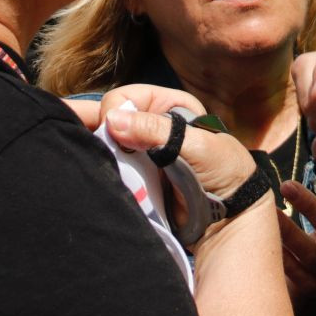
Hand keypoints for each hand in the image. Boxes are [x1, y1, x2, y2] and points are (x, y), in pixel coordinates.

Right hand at [83, 86, 260, 245]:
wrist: (233, 216)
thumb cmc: (224, 170)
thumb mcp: (197, 145)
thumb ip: (157, 130)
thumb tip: (113, 120)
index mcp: (166, 106)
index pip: (125, 99)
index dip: (113, 111)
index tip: (111, 133)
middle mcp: (150, 126)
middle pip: (110, 121)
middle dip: (97, 129)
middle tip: (82, 142)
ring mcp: (141, 155)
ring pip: (107, 148)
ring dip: (100, 154)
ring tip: (88, 164)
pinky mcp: (136, 180)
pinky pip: (113, 172)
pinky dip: (107, 175)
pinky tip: (96, 180)